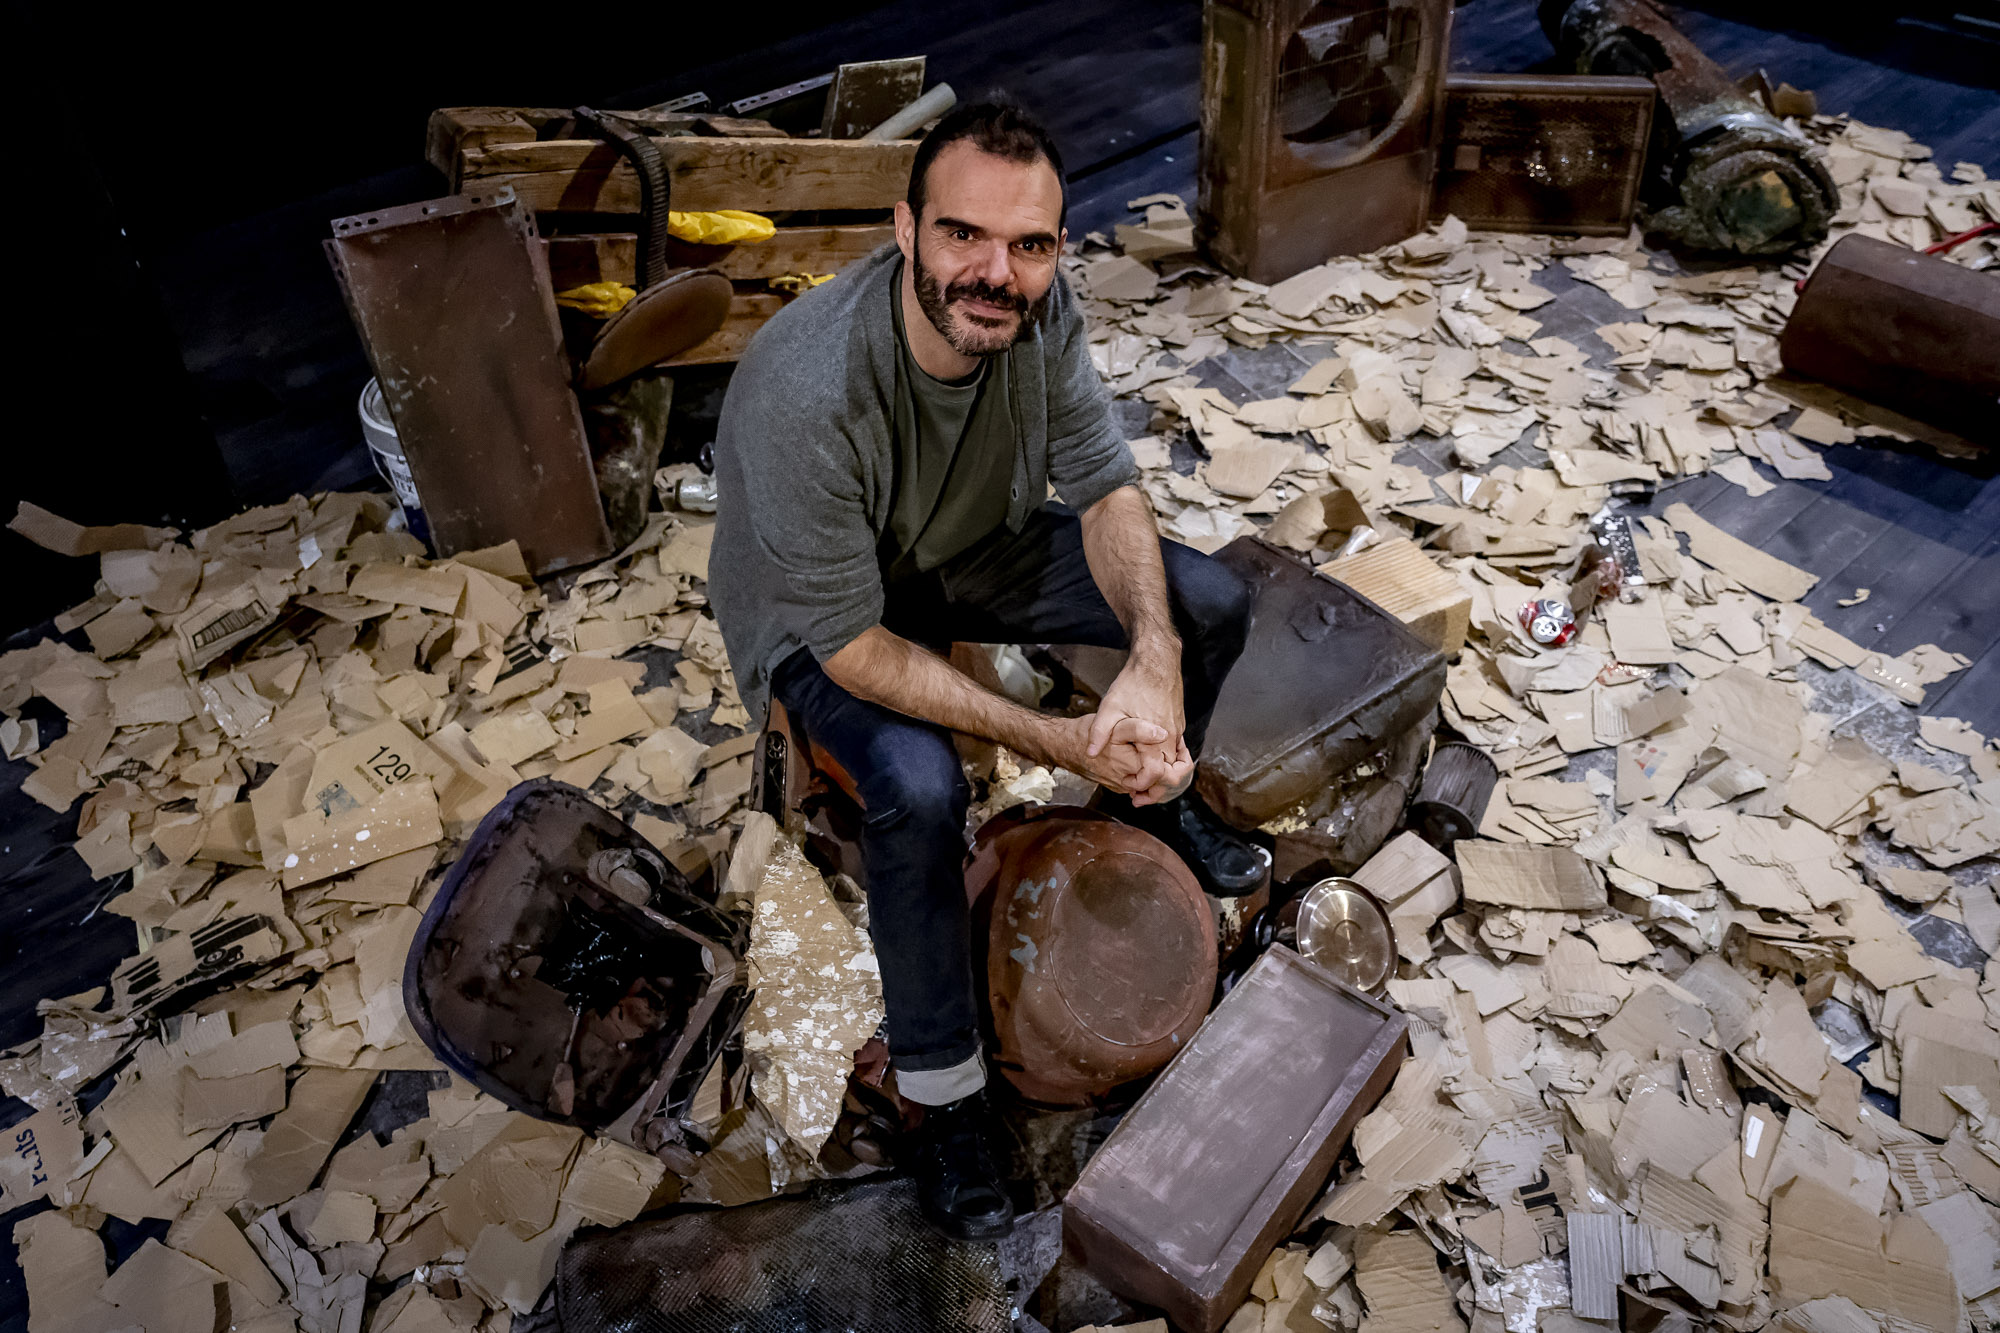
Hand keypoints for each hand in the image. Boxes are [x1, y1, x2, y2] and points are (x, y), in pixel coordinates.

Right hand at [1047, 714, 1176, 795]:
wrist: (1064, 746)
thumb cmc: (1086, 733)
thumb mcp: (1113, 724)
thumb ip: (1139, 729)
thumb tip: (1161, 733)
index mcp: (1129, 765)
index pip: (1165, 772)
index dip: (1177, 759)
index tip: (1179, 744)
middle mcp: (1127, 781)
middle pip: (1162, 781)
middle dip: (1172, 766)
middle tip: (1178, 749)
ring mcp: (1122, 786)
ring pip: (1151, 784)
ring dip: (1160, 769)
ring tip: (1163, 751)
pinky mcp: (1118, 786)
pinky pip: (1139, 783)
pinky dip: (1147, 772)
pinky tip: (1147, 757)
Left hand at [1088, 653, 1189, 801]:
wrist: (1157, 663)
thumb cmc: (1133, 684)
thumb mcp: (1109, 707)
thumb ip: (1100, 732)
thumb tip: (1090, 754)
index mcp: (1154, 738)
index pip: (1156, 774)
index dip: (1143, 785)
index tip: (1129, 787)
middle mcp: (1170, 738)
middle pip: (1171, 776)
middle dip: (1155, 790)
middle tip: (1136, 796)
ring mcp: (1177, 732)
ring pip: (1176, 765)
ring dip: (1162, 777)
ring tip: (1142, 783)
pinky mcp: (1177, 725)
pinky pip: (1177, 752)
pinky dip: (1168, 763)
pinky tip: (1151, 762)